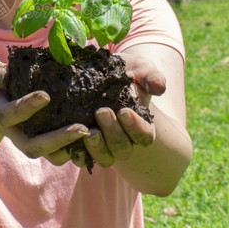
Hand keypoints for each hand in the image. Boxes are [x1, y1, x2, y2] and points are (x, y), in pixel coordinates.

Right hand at [0, 55, 91, 160]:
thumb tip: (6, 76)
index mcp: (0, 113)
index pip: (11, 115)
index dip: (27, 107)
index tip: (45, 95)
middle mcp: (15, 132)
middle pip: (34, 146)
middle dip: (58, 140)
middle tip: (83, 128)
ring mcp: (30, 138)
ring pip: (50, 155)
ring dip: (72, 148)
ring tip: (94, 135)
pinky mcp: (44, 139)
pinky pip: (60, 152)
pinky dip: (77, 148)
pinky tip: (97, 135)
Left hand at [74, 52, 167, 168]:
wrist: (101, 74)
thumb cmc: (126, 73)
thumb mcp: (140, 69)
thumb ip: (151, 76)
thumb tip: (159, 88)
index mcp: (141, 127)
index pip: (144, 136)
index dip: (135, 127)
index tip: (124, 111)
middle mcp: (123, 141)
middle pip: (122, 149)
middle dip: (113, 133)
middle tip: (101, 111)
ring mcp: (103, 146)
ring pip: (104, 158)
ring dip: (96, 148)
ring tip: (87, 131)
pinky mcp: (83, 145)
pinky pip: (81, 158)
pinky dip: (76, 153)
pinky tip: (69, 140)